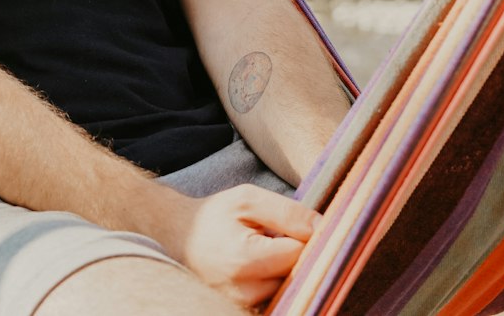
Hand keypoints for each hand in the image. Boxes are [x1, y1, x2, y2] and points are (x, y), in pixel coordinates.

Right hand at [176, 185, 320, 309]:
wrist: (180, 237)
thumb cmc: (214, 215)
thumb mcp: (247, 199)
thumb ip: (287, 212)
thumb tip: (322, 227)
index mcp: (245, 259)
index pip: (300, 254)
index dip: (306, 237)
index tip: (301, 225)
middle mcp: (244, 291)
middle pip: (297, 276)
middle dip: (298, 255)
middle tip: (281, 236)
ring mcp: (243, 307)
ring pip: (288, 289)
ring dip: (286, 270)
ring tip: (267, 250)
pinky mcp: (243, 312)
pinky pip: (276, 298)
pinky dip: (276, 282)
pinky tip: (265, 266)